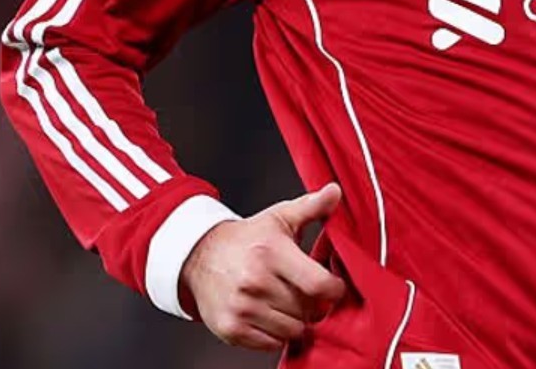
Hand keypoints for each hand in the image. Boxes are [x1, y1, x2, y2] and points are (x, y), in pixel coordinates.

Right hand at [181, 182, 347, 351]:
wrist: (199, 256)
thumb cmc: (246, 239)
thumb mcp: (279, 217)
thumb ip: (311, 206)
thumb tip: (335, 191)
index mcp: (271, 252)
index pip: (318, 285)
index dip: (334, 290)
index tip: (333, 287)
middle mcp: (255, 281)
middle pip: (307, 310)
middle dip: (313, 304)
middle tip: (305, 292)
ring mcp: (242, 308)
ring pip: (292, 330)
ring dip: (296, 320)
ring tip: (286, 302)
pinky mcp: (231, 329)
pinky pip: (272, 344)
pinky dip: (277, 334)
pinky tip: (270, 314)